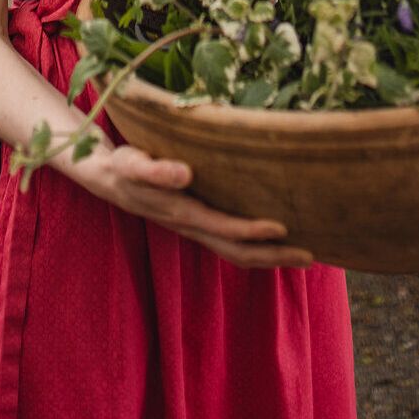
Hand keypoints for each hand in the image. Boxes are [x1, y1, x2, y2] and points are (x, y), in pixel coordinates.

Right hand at [71, 142, 313, 269]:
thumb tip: (184, 174)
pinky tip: (276, 240)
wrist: (108, 178)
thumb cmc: (125, 166)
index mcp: (181, 212)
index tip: (282, 227)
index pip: (223, 227)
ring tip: (304, 255)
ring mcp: (196, 228)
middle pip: (237, 250)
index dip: (251, 230)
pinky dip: (256, 246)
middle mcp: (192, 226)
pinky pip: (231, 241)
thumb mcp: (133, 162)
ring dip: (270, 256)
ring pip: (236, 251)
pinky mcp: (198, 222)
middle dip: (273, 255)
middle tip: (311, 256)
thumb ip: (156, 170)